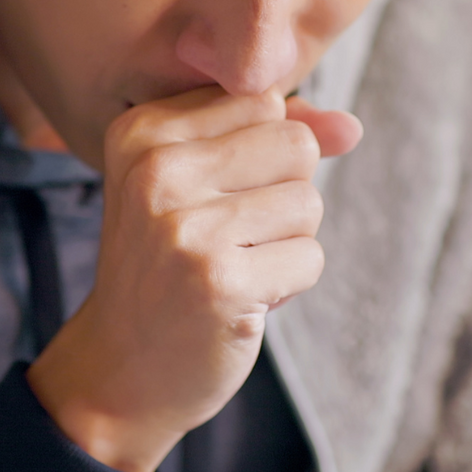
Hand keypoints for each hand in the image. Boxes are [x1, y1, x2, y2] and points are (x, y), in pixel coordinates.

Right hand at [26, 88, 360, 471]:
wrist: (119, 371)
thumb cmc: (170, 268)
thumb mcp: (200, 185)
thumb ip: (270, 140)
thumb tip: (352, 125)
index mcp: (141, 129)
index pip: (264, 101)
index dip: (262, 156)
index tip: (213, 200)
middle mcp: (155, 167)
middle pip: (295, 143)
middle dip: (284, 196)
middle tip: (229, 238)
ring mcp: (184, 224)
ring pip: (308, 202)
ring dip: (287, 244)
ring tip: (231, 268)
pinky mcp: (218, 279)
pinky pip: (310, 257)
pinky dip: (288, 285)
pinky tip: (238, 300)